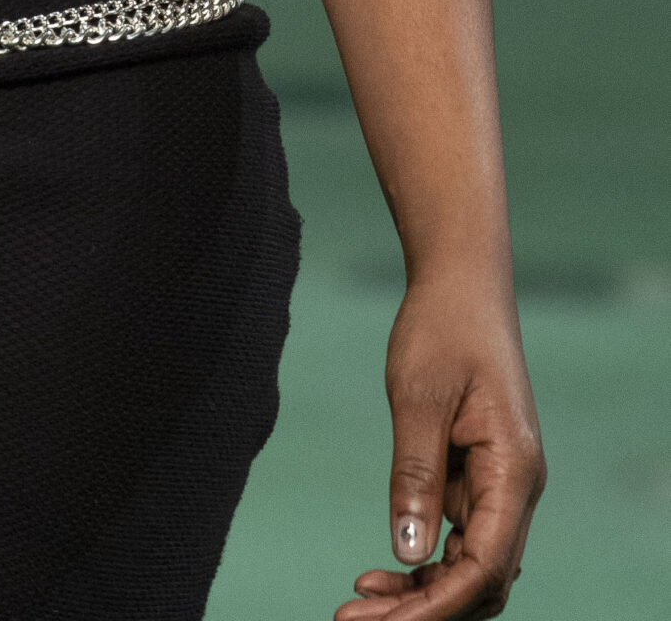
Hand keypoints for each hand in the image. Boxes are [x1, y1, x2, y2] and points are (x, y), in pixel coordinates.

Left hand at [336, 272, 542, 618]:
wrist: (459, 283)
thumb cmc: (442, 328)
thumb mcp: (418, 397)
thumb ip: (414, 474)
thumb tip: (408, 550)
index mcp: (514, 472)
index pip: (484, 568)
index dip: (437, 605)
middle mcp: (517, 489)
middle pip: (480, 581)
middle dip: (423, 610)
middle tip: (352, 619)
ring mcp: (500, 487)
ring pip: (469, 569)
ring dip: (421, 593)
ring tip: (359, 604)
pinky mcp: (478, 478)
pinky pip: (458, 540)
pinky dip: (424, 563)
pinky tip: (381, 572)